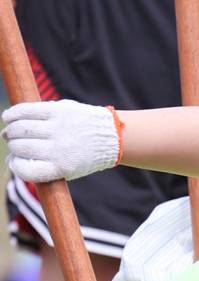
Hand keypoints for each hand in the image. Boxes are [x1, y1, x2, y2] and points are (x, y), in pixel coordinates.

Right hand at [3, 99, 119, 182]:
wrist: (108, 136)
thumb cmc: (81, 155)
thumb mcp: (66, 170)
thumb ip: (40, 167)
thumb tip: (10, 161)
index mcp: (62, 167)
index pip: (26, 170)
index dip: (15, 166)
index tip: (14, 161)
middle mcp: (60, 148)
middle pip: (21, 147)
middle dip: (13, 146)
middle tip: (12, 143)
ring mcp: (59, 128)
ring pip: (22, 129)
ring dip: (10, 130)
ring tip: (9, 132)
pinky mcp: (59, 110)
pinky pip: (28, 110)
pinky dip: (14, 113)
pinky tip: (8, 117)